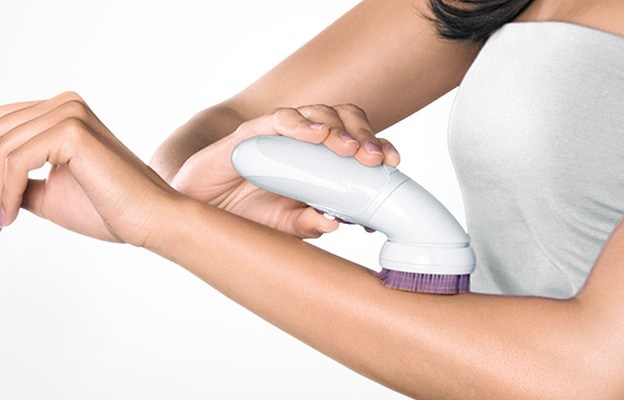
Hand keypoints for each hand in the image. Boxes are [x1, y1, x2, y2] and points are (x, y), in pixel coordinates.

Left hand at [0, 92, 180, 245]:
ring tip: (1, 216)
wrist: (152, 218)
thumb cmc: (110, 209)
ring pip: (1, 148)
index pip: (1, 124)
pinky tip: (11, 215)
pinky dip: (6, 192)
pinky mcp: (73, 132)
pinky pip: (15, 160)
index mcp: (62, 111)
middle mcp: (66, 104)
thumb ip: (16, 180)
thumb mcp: (48, 192)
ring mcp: (71, 113)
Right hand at [170, 103, 399, 237]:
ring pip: (318, 113)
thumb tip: (334, 225)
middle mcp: (305, 142)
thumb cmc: (246, 214)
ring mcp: (280, 134)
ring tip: (346, 148)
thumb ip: (307, 224)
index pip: (358, 142)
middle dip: (364, 135)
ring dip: (337, 127)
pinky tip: (312, 133)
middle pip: (345, 120)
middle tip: (372, 158)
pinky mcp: (252, 132)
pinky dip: (298, 123)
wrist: (201, 210)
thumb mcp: (283, 227)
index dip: (378, 146)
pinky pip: (278, 118)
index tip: (393, 163)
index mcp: (321, 162)